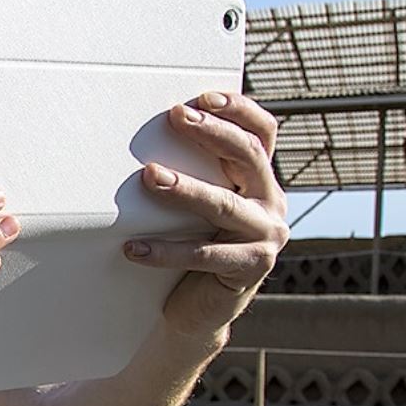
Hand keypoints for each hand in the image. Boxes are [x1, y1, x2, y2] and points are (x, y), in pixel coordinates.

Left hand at [124, 92, 289, 338]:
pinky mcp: (250, 268)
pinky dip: (166, 250)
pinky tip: (133, 248)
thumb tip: (147, 137)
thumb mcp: (197, 206)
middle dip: (210, 133)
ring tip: (150, 177)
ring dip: (185, 188)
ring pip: (224, 204)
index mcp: (261, 179)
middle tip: (176, 117)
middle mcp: (272, 202)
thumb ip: (194, 174)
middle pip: (247, 156)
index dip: (239, 110)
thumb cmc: (192, 245)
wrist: (198, 308)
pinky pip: (203, 254)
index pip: (262, 133)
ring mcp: (266, 236)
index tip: (203, 96)